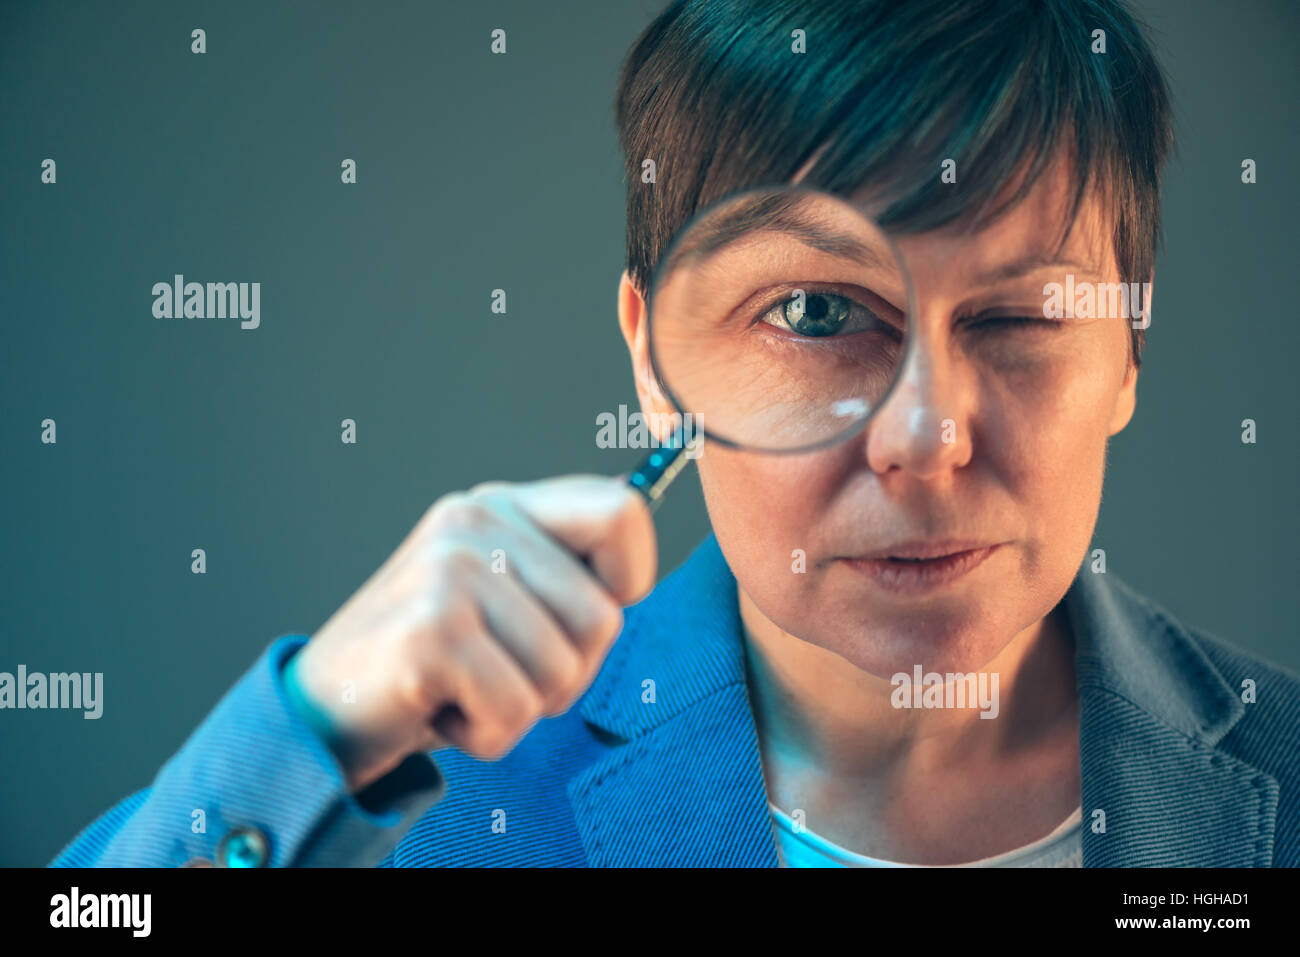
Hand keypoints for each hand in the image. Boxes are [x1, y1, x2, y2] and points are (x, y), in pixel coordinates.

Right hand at [283, 474, 656, 793]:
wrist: (326, 710)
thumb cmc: (435, 662)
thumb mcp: (504, 598)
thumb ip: (564, 574)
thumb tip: (633, 576)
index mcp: (502, 505)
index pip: (622, 512)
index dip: (629, 580)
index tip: (578, 621)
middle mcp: (475, 521)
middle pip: (603, 617)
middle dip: (566, 673)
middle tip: (501, 672)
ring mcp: (449, 571)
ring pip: (564, 670)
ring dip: (523, 707)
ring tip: (468, 687)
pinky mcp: (429, 633)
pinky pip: (515, 709)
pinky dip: (488, 734)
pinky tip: (443, 709)